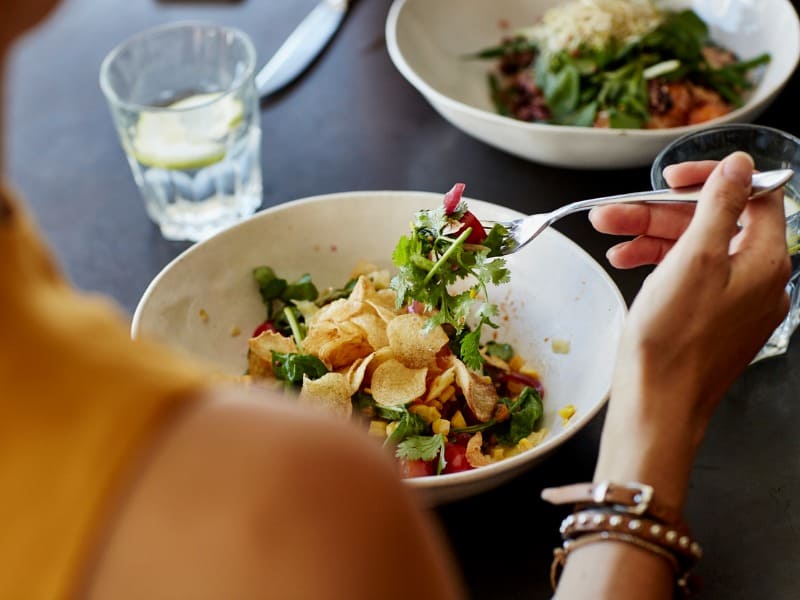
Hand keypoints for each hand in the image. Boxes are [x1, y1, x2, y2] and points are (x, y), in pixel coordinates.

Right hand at [593, 152, 790, 512]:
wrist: (657, 404)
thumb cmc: (672, 341)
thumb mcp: (693, 260)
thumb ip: (720, 206)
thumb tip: (740, 165)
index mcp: (765, 261)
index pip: (751, 197)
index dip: (709, 179)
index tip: (671, 178)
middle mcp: (758, 280)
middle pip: (713, 224)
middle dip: (660, 213)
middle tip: (614, 212)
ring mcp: (735, 302)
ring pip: (695, 251)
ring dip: (650, 237)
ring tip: (609, 237)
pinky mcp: (712, 320)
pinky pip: (690, 278)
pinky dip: (658, 265)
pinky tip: (626, 261)